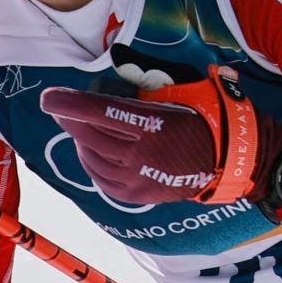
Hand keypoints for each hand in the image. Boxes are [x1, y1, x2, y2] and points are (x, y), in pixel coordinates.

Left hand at [40, 76, 281, 208]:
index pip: (99, 112)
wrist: (232, 163)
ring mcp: (136, 180)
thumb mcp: (182, 94)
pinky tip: (91, 149)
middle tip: (60, 106)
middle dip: (71, 118)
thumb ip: (145, 92)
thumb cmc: (210, 120)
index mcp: (152, 127)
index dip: (70, 104)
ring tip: (79, 125)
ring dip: (81, 139)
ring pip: (92, 157)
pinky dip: (91, 161)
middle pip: (90, 134)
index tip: (49, 97)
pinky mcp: (136, 195)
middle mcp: (139, 157)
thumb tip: (111, 87)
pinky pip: (101, 178)